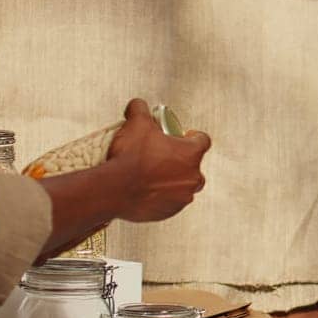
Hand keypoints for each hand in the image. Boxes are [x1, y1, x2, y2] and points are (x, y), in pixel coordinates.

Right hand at [105, 98, 211, 221]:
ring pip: (182, 186)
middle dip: (181, 161)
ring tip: (152, 174)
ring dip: (172, 180)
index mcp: (191, 154)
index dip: (192, 136)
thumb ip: (140, 109)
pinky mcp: (168, 212)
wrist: (115, 190)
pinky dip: (161, 196)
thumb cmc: (130, 156)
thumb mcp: (136, 123)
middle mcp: (193, 177)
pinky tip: (146, 190)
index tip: (182, 135)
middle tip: (163, 156)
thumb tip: (138, 105)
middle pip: (194, 166)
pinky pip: (169, 202)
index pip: (203, 140)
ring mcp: (181, 197)